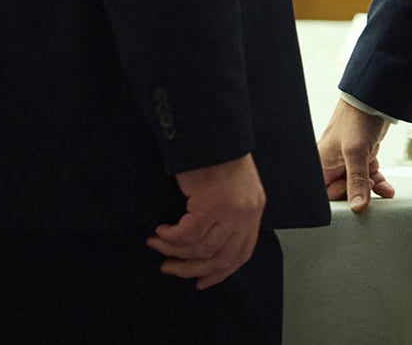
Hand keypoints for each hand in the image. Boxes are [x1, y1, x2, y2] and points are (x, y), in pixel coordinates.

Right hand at [147, 153, 265, 289]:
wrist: (212, 130)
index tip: (201, 281)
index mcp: (254, 211)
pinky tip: (161, 232)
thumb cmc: (218, 153)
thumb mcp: (234, 187)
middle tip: (170, 268)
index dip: (220, 273)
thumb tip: (208, 242)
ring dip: (175, 251)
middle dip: (192, 269)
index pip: (241, 254)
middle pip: (221, 259)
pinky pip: (187, 234)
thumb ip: (229, 213)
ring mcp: (230, 212)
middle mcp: (246, 215)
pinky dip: (171, 237)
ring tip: (157, 244)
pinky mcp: (211, 206)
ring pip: (201, 249)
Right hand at [317, 98, 394, 212]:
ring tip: (380, 187)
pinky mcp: (363, 156)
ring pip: (358, 184)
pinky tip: (386, 188)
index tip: (353, 196)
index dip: (340, 197)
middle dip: (358, 193)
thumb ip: (356, 180)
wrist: (376, 98)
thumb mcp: (355, 151)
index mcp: (322, 162)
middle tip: (368, 186)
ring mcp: (349, 160)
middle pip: (342, 191)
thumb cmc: (357, 117)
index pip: (325, 192)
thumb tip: (357, 207)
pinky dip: (378, 182)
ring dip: (370, 189)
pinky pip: (368, 176)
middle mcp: (333, 162)